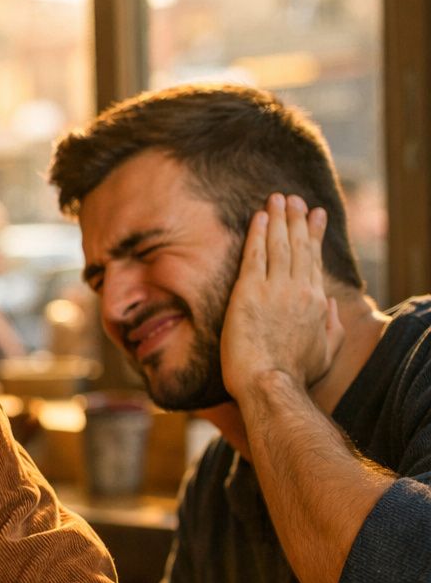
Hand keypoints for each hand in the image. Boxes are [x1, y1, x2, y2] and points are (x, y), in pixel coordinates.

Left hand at [221, 193, 344, 402]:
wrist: (270, 384)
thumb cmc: (294, 376)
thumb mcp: (325, 353)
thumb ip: (332, 327)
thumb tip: (331, 306)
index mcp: (317, 302)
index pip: (314, 261)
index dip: (314, 235)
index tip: (315, 216)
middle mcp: (299, 290)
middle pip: (298, 247)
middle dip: (296, 219)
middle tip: (293, 199)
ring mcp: (275, 289)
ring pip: (279, 245)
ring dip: (278, 219)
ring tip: (276, 199)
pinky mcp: (249, 293)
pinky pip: (255, 256)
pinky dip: (258, 234)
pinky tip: (258, 218)